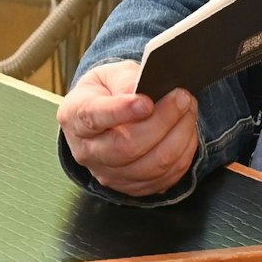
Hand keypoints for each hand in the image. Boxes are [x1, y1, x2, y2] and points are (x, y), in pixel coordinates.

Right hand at [57, 60, 198, 198]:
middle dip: (162, 121)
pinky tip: (186, 131)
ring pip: (151, 165)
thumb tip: (144, 92)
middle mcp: (86, 151)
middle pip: (127, 147)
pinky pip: (165, 177)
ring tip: (188, 110)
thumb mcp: (108, 74)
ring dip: (179, 136)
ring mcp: (108, 174)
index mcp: (73, 116)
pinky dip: (183, 153)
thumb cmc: (106, 92)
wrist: (103, 117)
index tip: (147, 101)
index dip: (121, 111)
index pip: (93, 118)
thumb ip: (125, 79)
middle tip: (181, 97)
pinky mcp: (132, 187)